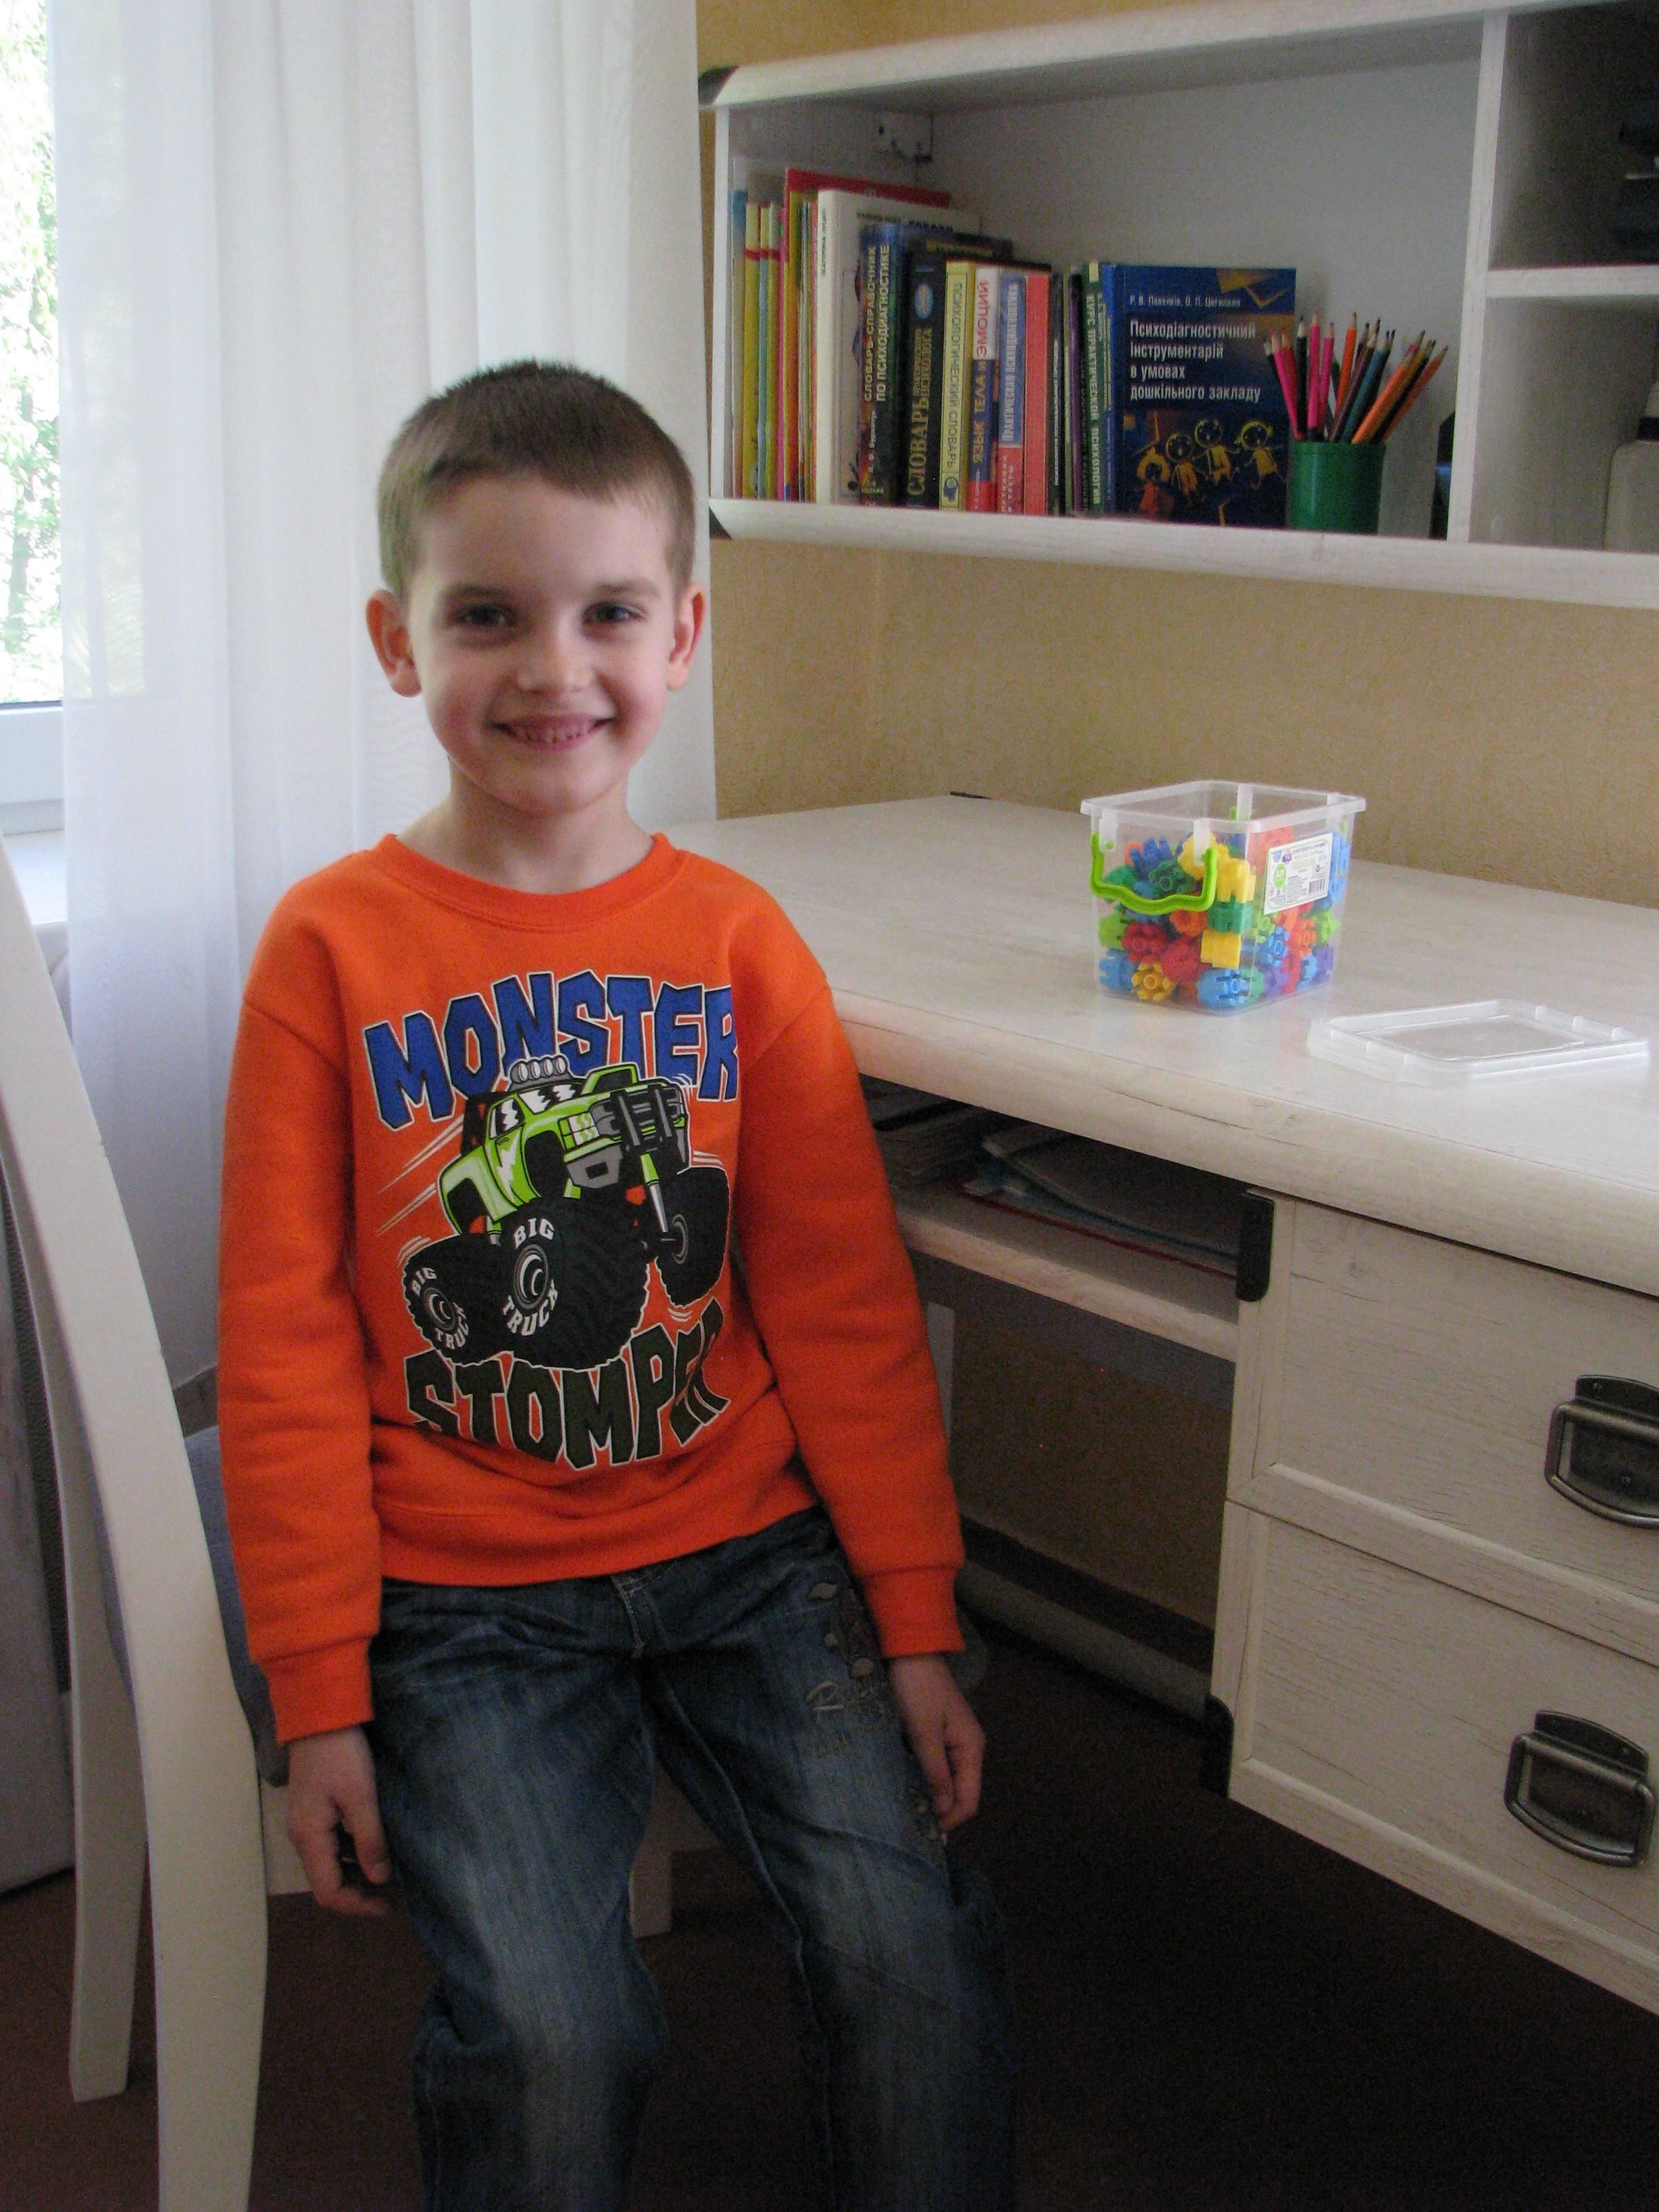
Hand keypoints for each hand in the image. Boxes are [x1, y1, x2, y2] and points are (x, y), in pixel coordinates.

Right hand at [285, 1726, 393, 1916]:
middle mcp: (301, 1836)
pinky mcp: (313, 1810)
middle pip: (327, 1882)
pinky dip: (352, 1855)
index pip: (328, 1892)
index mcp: (309, 1837)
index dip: (358, 1906)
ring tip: (390, 1875)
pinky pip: (331, 1845)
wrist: (320, 1714)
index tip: (389, 1906)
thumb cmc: (341, 1753)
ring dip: (357, 1875)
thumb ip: (369, 1839)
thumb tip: (379, 1880)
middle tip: (394, 1894)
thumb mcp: (361, 1795)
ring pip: (329, 1865)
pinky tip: (375, 1848)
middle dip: (359, 1893)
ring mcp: (305, 1822)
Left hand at [887, 1653, 985, 1833]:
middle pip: (961, 1793)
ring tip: (908, 1810)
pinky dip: (925, 1779)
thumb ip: (936, 1772)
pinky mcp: (938, 1734)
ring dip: (932, 1796)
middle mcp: (968, 1748)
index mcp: (971, 1748)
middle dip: (941, 1811)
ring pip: (947, 1781)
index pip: (969, 1800)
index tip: (923, 1831)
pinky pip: (936, 1766)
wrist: (909, 1650)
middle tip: (912, 1826)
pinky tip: (907, 1785)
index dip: (950, 1820)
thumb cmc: (916, 1689)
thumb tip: (945, 1810)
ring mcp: (953, 1740)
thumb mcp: (923, 1732)